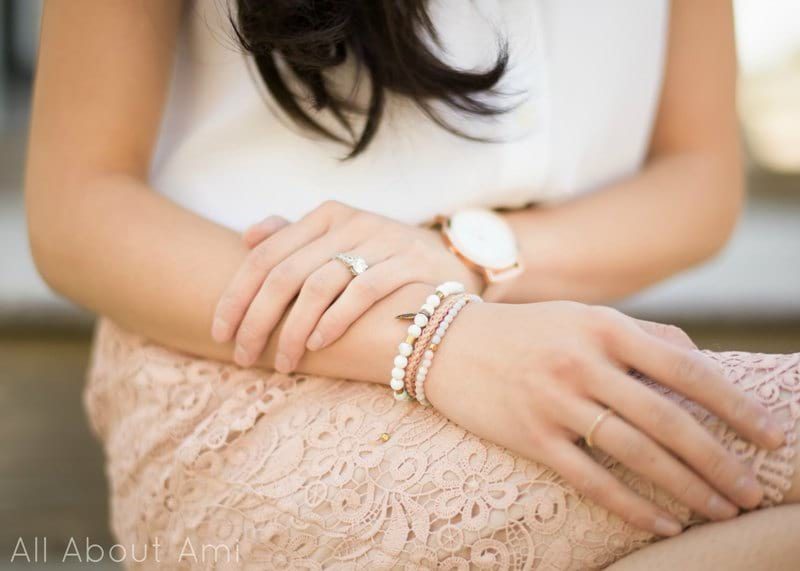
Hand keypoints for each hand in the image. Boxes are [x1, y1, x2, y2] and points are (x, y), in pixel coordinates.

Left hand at [211, 200, 482, 369]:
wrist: (453, 262)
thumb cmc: (384, 260)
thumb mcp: (342, 242)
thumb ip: (296, 238)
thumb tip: (249, 237)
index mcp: (326, 215)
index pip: (265, 255)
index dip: (236, 294)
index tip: (220, 332)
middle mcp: (350, 222)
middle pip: (285, 273)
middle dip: (256, 319)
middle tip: (242, 356)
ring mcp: (381, 240)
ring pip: (318, 284)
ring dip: (292, 329)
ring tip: (281, 362)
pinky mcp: (408, 262)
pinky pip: (362, 291)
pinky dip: (334, 320)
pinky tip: (317, 344)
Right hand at [427, 301, 784, 535]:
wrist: (445, 342)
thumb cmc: (524, 329)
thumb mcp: (583, 316)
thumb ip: (642, 335)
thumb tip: (699, 363)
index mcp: (604, 328)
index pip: (686, 370)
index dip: (735, 406)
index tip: (771, 436)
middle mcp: (582, 363)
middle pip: (667, 420)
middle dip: (719, 460)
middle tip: (751, 491)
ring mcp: (554, 401)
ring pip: (634, 451)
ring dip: (685, 486)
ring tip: (719, 509)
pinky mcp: (529, 434)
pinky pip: (589, 476)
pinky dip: (630, 503)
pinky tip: (662, 522)